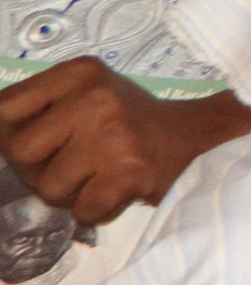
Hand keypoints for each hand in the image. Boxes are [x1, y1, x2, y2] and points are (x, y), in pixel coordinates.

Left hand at [0, 58, 250, 225]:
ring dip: (70, 194)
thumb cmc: (128, 120)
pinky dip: (97, 210)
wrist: (198, 136)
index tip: (32, 148)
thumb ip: (38, 110)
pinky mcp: (133, 170)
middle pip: (20, 152)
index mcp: (79, 73)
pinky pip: (83, 210)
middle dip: (38, 170)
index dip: (7, 137)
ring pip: (49, 187)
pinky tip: (117, 191)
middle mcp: (95, 98)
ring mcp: (115, 135)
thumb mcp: (84, 95)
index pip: (4, 109)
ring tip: (98, 178)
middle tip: (70, 167)